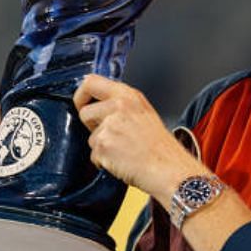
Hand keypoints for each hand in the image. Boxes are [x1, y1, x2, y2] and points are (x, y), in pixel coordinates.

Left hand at [73, 75, 199, 198]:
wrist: (169, 168)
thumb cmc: (162, 148)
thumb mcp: (145, 114)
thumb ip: (121, 105)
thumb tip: (99, 106)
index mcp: (130, 96)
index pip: (91, 82)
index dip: (82, 95)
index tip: (84, 104)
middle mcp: (119, 106)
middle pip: (84, 111)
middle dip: (92, 126)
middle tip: (113, 134)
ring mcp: (110, 125)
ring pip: (90, 137)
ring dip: (102, 147)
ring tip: (124, 150)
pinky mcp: (103, 145)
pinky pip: (93, 155)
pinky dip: (104, 162)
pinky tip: (122, 160)